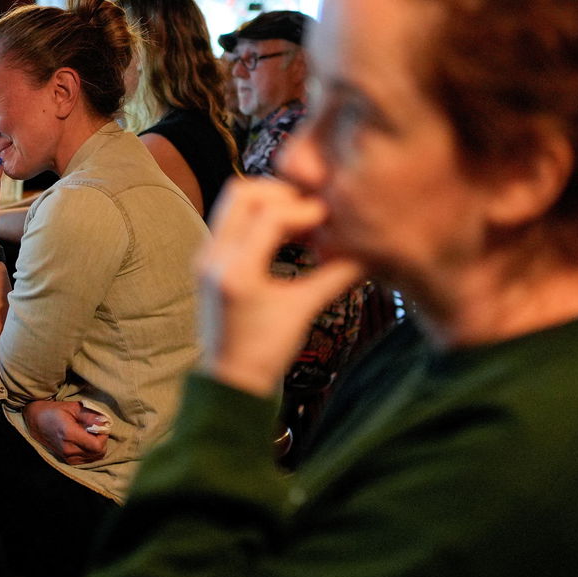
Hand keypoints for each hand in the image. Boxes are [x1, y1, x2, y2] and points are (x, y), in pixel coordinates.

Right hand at [24, 399, 108, 463]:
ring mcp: (67, 457)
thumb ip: (89, 415)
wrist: (36, 421)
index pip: (97, 446)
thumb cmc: (54, 411)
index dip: (104, 436)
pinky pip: (87, 460)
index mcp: (69, 435)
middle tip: (96, 429)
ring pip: (94, 458)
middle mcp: (68, 449)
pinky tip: (85, 441)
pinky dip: (90, 451)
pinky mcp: (67, 460)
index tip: (101, 426)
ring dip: (96, 447)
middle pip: (98, 453)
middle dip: (101, 441)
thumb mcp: (72, 407)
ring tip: (89, 435)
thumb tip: (105, 422)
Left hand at [196, 176, 365, 397]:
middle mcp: (213, 257)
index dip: (306, 209)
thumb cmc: (265, 354)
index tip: (333, 215)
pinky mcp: (209, 261)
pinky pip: (232, 222)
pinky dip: (260, 218)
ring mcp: (206, 257)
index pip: (270, 216)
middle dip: (282, 193)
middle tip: (315, 207)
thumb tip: (371, 250)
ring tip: (306, 220)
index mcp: (235, 271)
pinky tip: (290, 234)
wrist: (230, 383)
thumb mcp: (303, 311)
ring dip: (271, 203)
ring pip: (234, 204)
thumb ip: (336, 275)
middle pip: (242, 193)